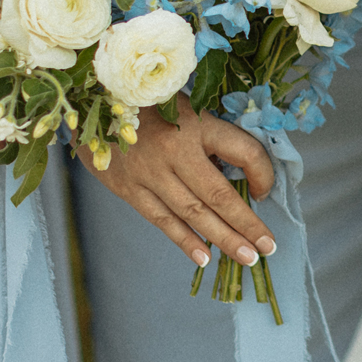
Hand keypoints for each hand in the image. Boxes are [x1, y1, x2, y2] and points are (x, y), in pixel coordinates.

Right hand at [78, 94, 277, 267]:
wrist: (93, 103)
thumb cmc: (153, 105)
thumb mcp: (190, 108)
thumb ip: (214, 137)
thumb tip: (245, 174)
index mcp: (198, 124)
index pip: (244, 152)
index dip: (263, 174)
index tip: (266, 192)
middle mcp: (175, 150)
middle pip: (218, 194)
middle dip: (246, 224)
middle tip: (268, 247)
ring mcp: (150, 173)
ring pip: (193, 213)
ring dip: (222, 238)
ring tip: (246, 257)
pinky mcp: (128, 188)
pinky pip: (161, 219)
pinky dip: (184, 241)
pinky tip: (204, 258)